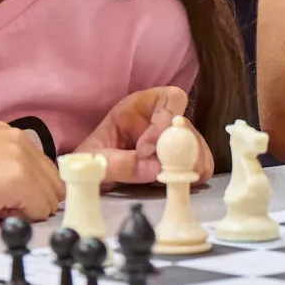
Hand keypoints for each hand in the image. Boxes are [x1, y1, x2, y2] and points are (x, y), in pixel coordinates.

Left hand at [73, 87, 212, 185]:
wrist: (86, 181)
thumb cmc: (88, 161)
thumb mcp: (96, 160)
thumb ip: (120, 163)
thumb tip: (157, 169)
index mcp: (141, 107)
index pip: (170, 99)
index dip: (164, 120)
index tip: (145, 149)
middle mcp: (161, 122)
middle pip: (189, 124)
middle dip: (187, 145)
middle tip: (171, 169)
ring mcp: (172, 144)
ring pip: (198, 145)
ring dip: (194, 162)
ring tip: (177, 180)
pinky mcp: (177, 165)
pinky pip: (197, 166)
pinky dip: (194, 176)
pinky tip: (176, 185)